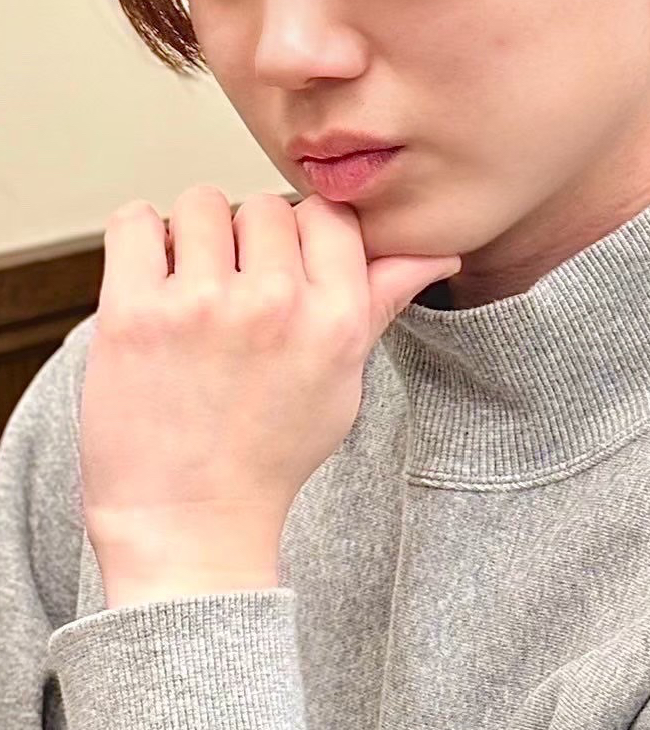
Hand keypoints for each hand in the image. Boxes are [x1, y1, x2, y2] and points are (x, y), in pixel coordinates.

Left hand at [79, 185, 460, 603]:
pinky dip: (137, 240)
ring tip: (188, 289)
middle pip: (264, 207)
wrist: (188, 525)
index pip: (328, 214)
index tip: (282, 272)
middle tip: (232, 296)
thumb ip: (380, 304)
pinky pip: (134, 222)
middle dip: (247, 242)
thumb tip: (435, 254)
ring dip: (193, 238)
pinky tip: (148, 279)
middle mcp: (275, 305)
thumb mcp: (342, 381)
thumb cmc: (267, 457)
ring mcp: (201, 306)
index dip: (301, 237)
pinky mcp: (133, 314)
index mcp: (335, 318)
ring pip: (202, 204)